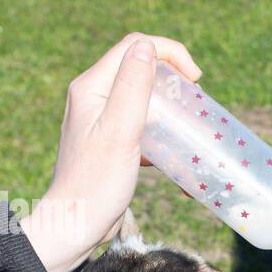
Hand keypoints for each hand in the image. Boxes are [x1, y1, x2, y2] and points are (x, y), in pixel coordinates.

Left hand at [19, 33, 201, 271]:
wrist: (75, 225)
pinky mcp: (109, 142)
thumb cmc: (97, 182)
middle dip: (173, 81)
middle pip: (140, 69)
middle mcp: (94, 97)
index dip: (170, 53)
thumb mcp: (120, 131)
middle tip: (195, 104)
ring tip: (188, 131)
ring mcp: (101, 120)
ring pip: (143, 99)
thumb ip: (132, 86)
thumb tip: (147, 46)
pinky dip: (161, 136)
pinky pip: (141, 126)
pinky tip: (173, 159)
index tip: (196, 80)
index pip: (134, 47)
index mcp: (92, 87)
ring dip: (170, 110)